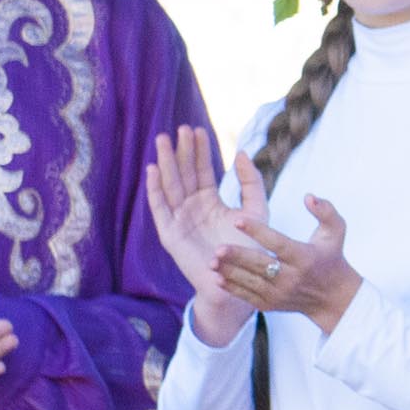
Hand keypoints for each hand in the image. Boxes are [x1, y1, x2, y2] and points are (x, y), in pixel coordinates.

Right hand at [145, 126, 263, 346]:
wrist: (239, 281)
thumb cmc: (250, 249)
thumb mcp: (256, 210)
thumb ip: (251, 183)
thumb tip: (241, 152)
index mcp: (210, 202)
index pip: (202, 170)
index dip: (199, 151)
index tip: (198, 129)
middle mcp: (192, 208)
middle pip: (183, 174)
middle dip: (181, 151)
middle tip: (180, 128)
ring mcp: (179, 220)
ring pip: (170, 186)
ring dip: (165, 163)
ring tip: (163, 140)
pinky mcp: (170, 235)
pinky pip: (160, 209)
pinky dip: (155, 190)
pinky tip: (153, 170)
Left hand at [216, 198, 363, 331]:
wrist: (332, 298)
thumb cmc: (331, 256)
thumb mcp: (336, 231)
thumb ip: (325, 210)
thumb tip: (308, 196)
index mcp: (304, 257)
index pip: (277, 243)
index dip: (257, 231)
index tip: (238, 219)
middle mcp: (291, 277)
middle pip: (260, 265)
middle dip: (238, 257)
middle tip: (218, 248)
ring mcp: (279, 293)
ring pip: (250, 282)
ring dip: (229, 272)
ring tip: (211, 261)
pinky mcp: (270, 304)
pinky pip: (247, 296)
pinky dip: (231, 288)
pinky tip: (217, 276)